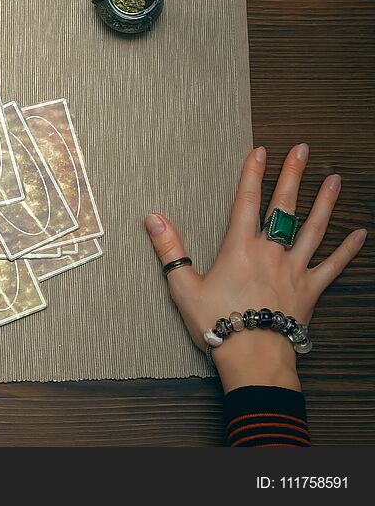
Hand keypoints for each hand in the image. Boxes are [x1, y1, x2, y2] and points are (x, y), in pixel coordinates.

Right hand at [144, 144, 365, 392]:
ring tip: (334, 180)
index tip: (260, 151)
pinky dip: (348, 250)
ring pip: (313, 228)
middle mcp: (271, 252)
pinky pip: (333, 266)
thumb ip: (170, 250)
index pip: (247, 201)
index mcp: (240, 248)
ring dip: (324, 202)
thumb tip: (153, 218)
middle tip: (303, 150)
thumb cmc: (216, 322)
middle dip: (293, 175)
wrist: (252, 355)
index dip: (253, 174)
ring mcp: (294, 269)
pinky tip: (361, 234)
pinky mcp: (310, 290)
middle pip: (284, 206)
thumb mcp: (184, 285)